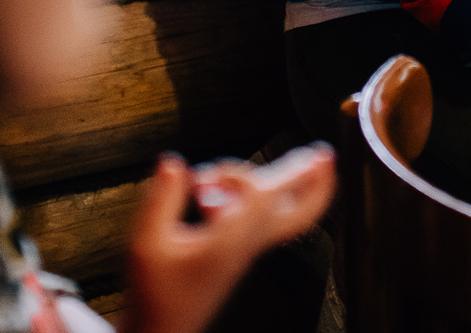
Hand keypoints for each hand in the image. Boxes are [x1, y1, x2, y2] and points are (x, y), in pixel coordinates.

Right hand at [124, 146, 334, 332]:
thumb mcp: (146, 244)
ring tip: (213, 177)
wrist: (161, 330)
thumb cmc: (156, 294)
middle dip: (315, 186)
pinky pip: (257, 218)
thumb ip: (161, 200)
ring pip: (275, 211)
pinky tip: (213, 193)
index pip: (267, 202)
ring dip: (256, 183)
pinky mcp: (237, 253)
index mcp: (229, 242)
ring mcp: (245, 250)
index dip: (288, 175)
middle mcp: (245, 246)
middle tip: (324, 156)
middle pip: (298, 216)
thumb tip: (174, 164)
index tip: (312, 157)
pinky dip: (244, 197)